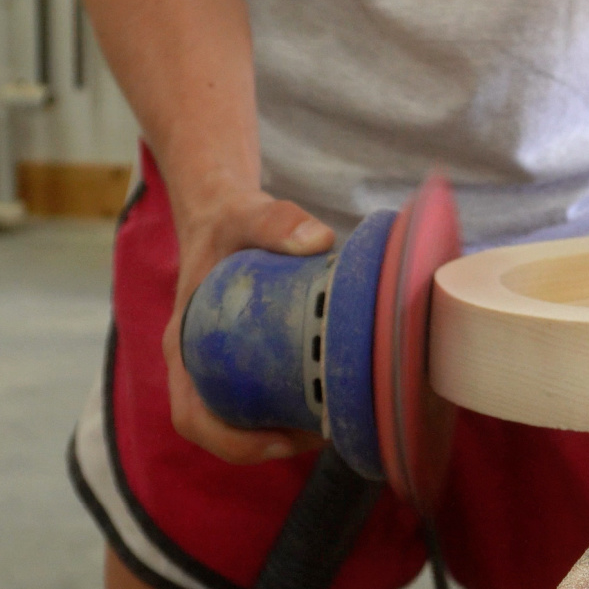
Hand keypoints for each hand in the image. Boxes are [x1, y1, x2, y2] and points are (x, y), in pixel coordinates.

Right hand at [163, 186, 335, 463]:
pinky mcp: (246, 358)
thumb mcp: (246, 215)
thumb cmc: (229, 221)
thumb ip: (277, 221)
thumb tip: (319, 241)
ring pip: (248, 415)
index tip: (280, 441)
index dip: (231, 441)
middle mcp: (197, 362)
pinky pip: (265, 393)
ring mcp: (220, 363)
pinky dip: (295, 403)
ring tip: (338, 420)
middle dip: (272, 443)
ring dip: (288, 429)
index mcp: (183, 343)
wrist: (224, 214)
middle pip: (224, 427)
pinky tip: (335, 393)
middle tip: (325, 433)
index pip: (192, 415)